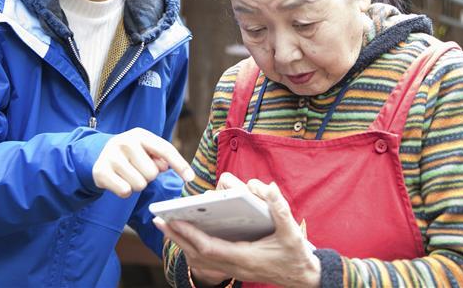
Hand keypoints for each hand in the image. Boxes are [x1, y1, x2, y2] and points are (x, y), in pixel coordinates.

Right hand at [92, 128, 194, 197]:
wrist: (98, 155)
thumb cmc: (131, 154)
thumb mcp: (145, 149)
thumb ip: (160, 156)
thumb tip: (165, 167)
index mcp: (140, 134)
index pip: (165, 149)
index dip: (180, 164)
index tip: (190, 178)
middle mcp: (125, 142)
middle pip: (152, 173)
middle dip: (148, 177)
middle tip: (138, 170)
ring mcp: (112, 156)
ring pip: (139, 185)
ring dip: (136, 185)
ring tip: (128, 175)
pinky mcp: (101, 171)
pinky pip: (125, 191)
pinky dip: (125, 191)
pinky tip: (118, 181)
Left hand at [155, 179, 320, 287]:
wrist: (304, 277)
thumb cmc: (296, 254)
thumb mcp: (292, 232)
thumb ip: (280, 209)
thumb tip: (268, 186)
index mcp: (244, 256)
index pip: (209, 247)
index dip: (189, 234)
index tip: (173, 220)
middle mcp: (234, 266)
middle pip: (197, 254)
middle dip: (177, 237)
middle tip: (158, 220)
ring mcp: (233, 269)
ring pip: (200, 258)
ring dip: (182, 242)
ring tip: (166, 225)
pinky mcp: (234, 268)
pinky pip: (206, 259)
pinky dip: (193, 246)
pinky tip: (186, 235)